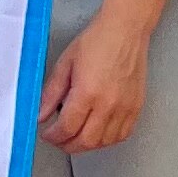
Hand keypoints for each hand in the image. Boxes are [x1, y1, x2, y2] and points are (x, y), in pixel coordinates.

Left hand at [43, 10, 151, 151]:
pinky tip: (96, 132)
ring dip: (86, 145)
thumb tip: (41, 115)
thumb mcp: (64, 64)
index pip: (67, 128)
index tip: (47, 134)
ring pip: (104, 143)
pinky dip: (107, 140)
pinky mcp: (136, 108)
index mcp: (88, 93)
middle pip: (86, 141)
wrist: (125, 31)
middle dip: (67, 145)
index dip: (53, 136)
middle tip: (58, 139)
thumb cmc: (97, 42)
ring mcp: (125, 108)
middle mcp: (109, 104)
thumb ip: (51, 93)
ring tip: (75, 136)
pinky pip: (122, 135)